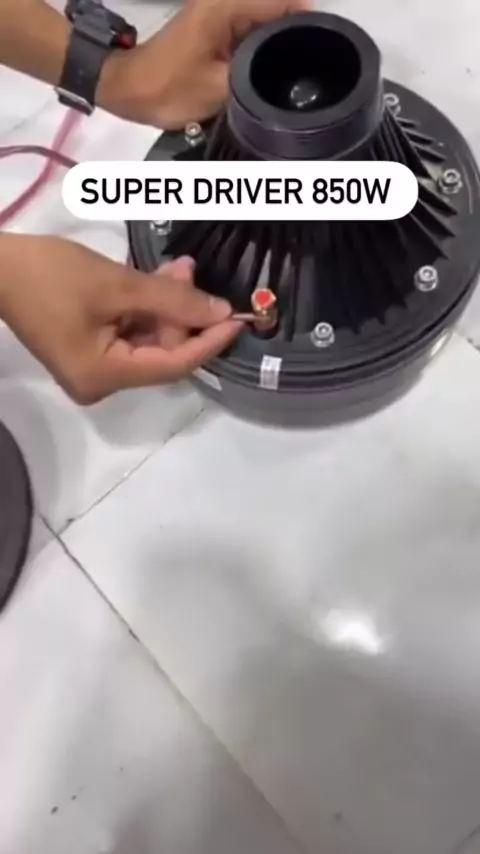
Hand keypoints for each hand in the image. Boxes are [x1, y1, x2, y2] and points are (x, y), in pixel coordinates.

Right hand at [0, 235, 242, 403]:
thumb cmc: (49, 275)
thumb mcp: (116, 285)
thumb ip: (172, 300)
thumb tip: (220, 312)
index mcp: (104, 377)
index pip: (173, 366)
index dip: (209, 341)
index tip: (240, 319)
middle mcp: (101, 384)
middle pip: (161, 353)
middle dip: (183, 313)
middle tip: (195, 272)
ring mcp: (94, 369)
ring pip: (148, 340)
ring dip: (166, 305)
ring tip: (180, 267)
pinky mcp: (89, 351)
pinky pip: (129, 333)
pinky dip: (146, 308)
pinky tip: (160, 278)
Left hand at [100, 0, 310, 128]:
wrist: (129, 89)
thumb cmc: (166, 87)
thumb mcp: (220, 88)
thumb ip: (257, 76)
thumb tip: (285, 76)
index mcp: (228, 5)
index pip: (286, 2)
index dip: (310, 25)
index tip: (324, 51)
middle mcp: (226, 0)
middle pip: (280, 9)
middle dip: (296, 37)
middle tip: (309, 71)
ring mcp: (221, 11)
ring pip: (268, 22)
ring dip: (279, 45)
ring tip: (291, 75)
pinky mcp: (217, 26)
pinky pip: (252, 31)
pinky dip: (262, 50)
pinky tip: (267, 73)